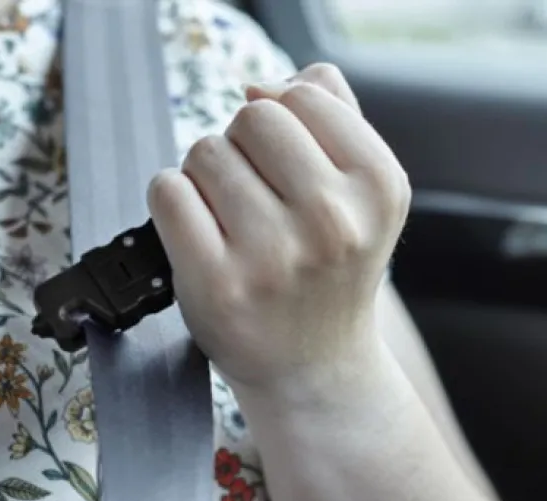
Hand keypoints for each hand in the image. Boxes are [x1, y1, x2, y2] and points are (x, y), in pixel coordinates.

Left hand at [148, 63, 409, 393]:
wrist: (315, 369)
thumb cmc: (329, 271)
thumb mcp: (361, 193)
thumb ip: (333, 115)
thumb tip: (261, 86)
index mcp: (379, 187)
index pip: (302, 96)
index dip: (282, 122)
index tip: (286, 165)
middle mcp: (333, 221)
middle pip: (251, 118)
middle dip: (243, 147)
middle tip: (255, 197)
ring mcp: (274, 256)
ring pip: (205, 151)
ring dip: (206, 178)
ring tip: (232, 223)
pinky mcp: (218, 285)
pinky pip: (168, 191)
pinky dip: (172, 203)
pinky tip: (199, 234)